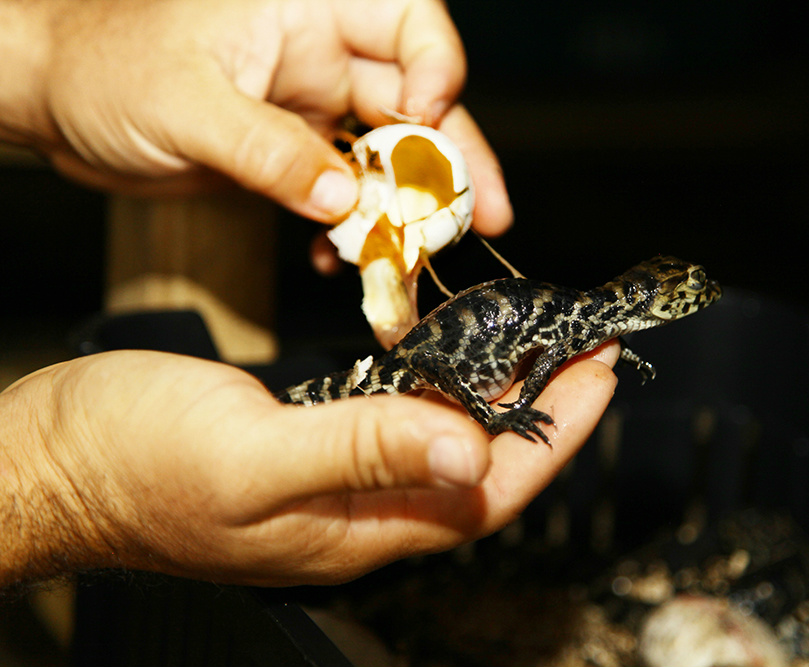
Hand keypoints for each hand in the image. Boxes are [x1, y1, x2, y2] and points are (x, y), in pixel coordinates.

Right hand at [0, 344, 616, 587]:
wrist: (55, 462)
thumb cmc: (133, 467)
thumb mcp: (253, 457)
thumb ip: (361, 454)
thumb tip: (469, 453)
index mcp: (358, 526)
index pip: (491, 488)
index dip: (556, 434)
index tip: (599, 373)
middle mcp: (361, 512)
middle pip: (483, 468)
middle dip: (544, 410)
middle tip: (585, 348)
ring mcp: (336, 483)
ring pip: (446, 445)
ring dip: (497, 397)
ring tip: (537, 347)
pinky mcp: (310, 449)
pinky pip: (400, 426)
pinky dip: (440, 389)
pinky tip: (449, 359)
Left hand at [6, 0, 511, 233]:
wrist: (53, 103)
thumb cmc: (100, 67)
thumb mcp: (187, 106)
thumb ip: (270, 152)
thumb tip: (344, 198)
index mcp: (304, 5)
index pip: (407, 19)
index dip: (436, 68)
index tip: (427, 123)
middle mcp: (318, 51)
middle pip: (414, 99)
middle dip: (452, 158)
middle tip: (484, 212)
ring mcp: (308, 105)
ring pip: (386, 154)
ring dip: (411, 204)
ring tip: (435, 248)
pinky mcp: (292, 154)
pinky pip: (343, 192)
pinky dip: (351, 227)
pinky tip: (346, 258)